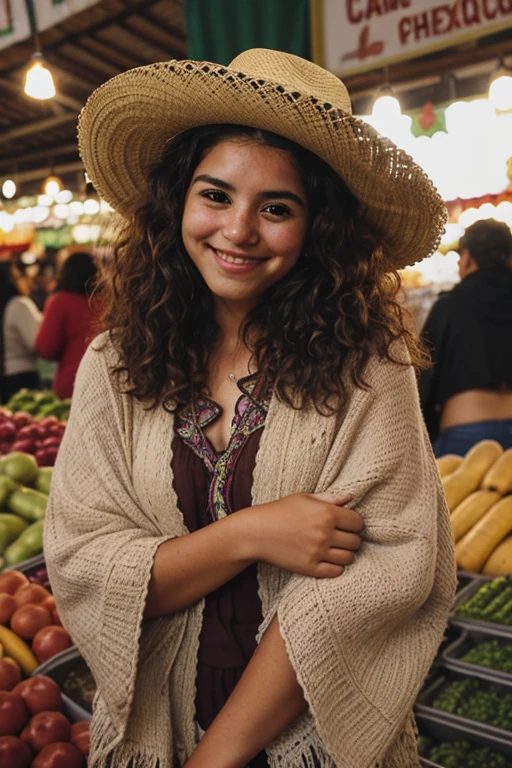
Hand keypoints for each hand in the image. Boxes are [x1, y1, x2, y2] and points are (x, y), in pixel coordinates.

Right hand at [237, 492, 362, 577]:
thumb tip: (350, 497)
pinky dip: (336, 567)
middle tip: (341, 537)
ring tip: (336, 549)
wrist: (257, 532)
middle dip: (351, 539)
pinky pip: (336, 572)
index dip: (355, 523)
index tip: (347, 524)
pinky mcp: (310, 567)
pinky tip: (329, 560)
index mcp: (326, 513)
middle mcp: (325, 533)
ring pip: (349, 558)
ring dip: (346, 553)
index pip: (358, 522)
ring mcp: (318, 552)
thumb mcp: (304, 499)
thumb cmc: (280, 511)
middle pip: (355, 541)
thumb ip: (329, 498)